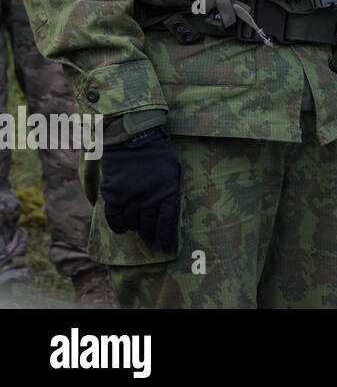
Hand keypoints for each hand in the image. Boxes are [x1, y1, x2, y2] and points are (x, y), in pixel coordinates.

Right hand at [99, 126, 181, 252]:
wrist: (132, 138)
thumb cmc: (158, 154)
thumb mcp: (172, 171)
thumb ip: (170, 191)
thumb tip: (167, 212)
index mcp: (168, 191)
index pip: (168, 222)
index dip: (167, 237)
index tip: (167, 248)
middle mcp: (149, 197)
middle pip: (149, 225)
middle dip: (151, 233)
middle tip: (150, 236)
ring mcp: (130, 197)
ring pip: (132, 223)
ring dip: (136, 227)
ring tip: (138, 225)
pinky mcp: (113, 195)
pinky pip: (114, 219)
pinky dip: (119, 226)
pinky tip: (123, 226)